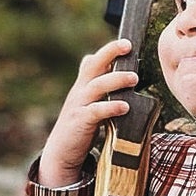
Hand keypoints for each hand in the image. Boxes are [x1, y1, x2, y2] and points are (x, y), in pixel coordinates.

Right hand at [38, 38, 138, 187]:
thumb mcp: (86, 103)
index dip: (108, 51)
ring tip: (134, 78)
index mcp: (82, 87)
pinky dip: (110, 108)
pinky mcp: (80, 122)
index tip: (126, 43)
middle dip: (109, 52)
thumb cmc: (79, 127)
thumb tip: (107, 69)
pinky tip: (124, 107)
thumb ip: (97, 88)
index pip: (92, 62)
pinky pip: (95, 111)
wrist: (60, 153)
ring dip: (116, 80)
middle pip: (93, 65)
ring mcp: (78, 106)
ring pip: (96, 86)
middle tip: (128, 46)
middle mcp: (79, 92)